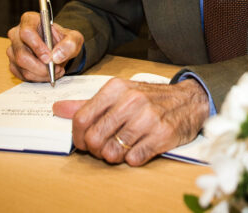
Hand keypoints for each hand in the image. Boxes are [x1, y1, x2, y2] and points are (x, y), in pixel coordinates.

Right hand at [6, 12, 83, 81]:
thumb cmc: (64, 40)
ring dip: (41, 74)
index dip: (37, 47)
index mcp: (29, 20)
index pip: (27, 33)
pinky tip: (48, 74)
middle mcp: (17, 33)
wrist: (60, 49)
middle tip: (56, 69)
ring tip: (56, 71)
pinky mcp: (13, 63)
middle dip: (40, 66)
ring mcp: (13, 49)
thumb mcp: (74, 38)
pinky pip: (22, 75)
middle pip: (21, 53)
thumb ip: (70, 44)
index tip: (49, 57)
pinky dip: (37, 78)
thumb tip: (56, 56)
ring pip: (21, 67)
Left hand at [53, 79, 209, 165]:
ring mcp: (147, 118)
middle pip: (94, 138)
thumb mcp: (120, 93)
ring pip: (112, 152)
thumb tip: (58, 109)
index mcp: (116, 88)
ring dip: (114, 156)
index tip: (83, 142)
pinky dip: (132, 158)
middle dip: (95, 150)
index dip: (78, 136)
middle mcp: (131, 101)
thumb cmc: (151, 98)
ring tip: (122, 147)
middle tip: (103, 148)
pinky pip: (133, 159)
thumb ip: (88, 104)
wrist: (189, 100)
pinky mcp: (161, 135)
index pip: (81, 118)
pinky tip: (138, 148)